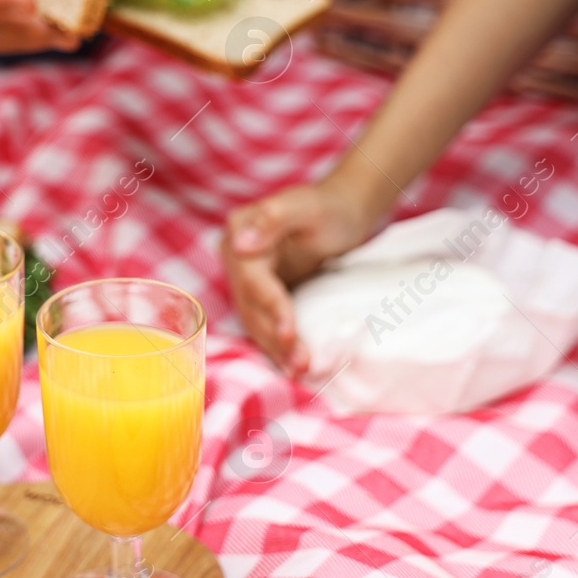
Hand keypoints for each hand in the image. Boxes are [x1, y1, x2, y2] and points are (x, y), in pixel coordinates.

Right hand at [223, 178, 380, 374]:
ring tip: (299, 372)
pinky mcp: (259, 294)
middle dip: (274, 337)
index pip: (251, 279)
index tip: (289, 333)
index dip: (270, 308)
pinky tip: (291, 365)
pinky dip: (276, 345)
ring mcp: (244, 277)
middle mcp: (234, 256)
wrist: (342, 213)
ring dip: (274, 349)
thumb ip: (273, 217)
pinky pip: (263, 322)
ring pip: (254, 320)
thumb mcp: (305, 205)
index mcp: (239, 231)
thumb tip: (239, 245)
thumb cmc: (329, 206)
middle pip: (250, 305)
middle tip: (301, 365)